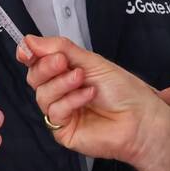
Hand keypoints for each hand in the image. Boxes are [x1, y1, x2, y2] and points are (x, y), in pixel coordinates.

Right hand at [16, 35, 169, 165]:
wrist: (141, 117)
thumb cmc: (124, 91)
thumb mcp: (92, 61)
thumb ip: (60, 48)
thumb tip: (30, 40)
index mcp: (66, 72)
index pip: (38, 61)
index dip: (29, 54)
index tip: (28, 49)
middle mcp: (61, 91)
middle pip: (34, 76)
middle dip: (46, 66)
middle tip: (63, 62)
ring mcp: (61, 111)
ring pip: (42, 94)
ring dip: (62, 83)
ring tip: (82, 79)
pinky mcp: (62, 130)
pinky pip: (54, 112)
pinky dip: (71, 101)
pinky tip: (87, 96)